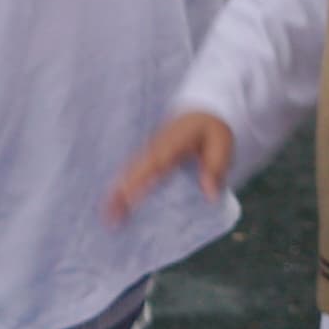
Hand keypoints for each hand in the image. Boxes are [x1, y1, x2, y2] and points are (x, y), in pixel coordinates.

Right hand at [107, 110, 234, 221]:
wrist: (202, 110)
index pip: (154, 163)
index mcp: (172, 144)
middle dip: (119, 193)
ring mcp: (148, 153)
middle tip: (109, 217)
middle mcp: (154, 149)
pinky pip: (132, 175)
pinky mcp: (148, 159)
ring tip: (107, 218)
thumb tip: (210, 195)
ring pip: (128, 174)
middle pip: (133, 171)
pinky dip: (122, 189)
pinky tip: (115, 207)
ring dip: (116, 194)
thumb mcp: (221, 143)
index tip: (127, 197)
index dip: (140, 180)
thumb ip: (215, 167)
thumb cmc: (212, 129)